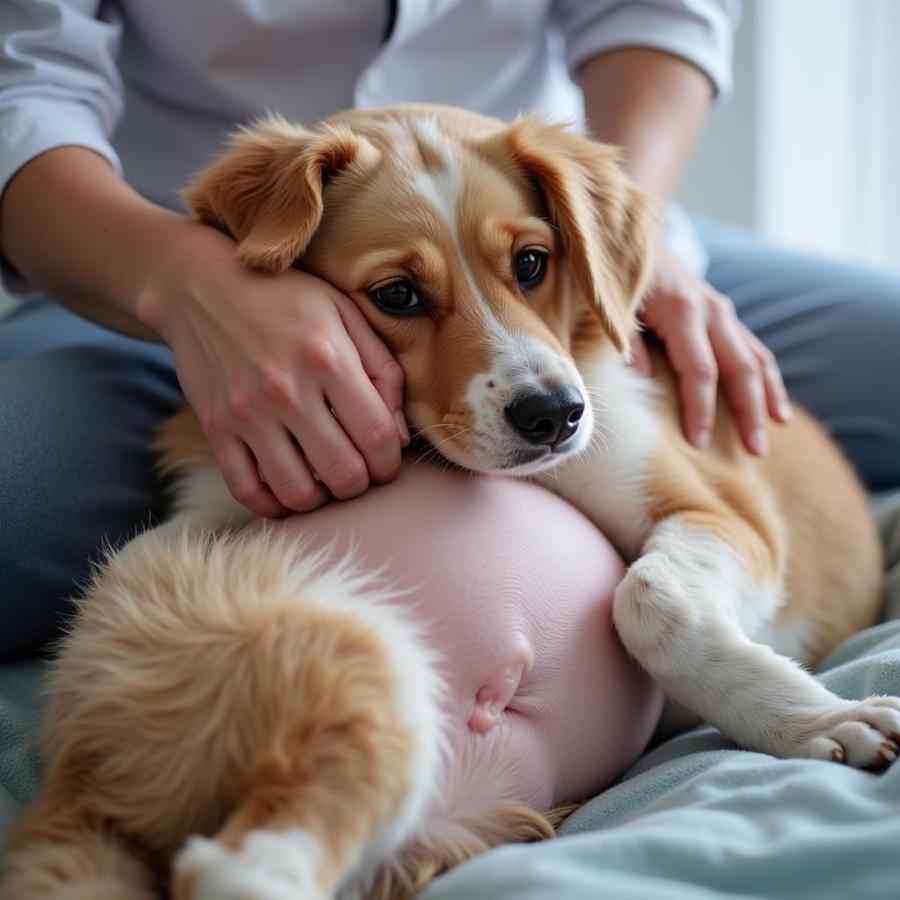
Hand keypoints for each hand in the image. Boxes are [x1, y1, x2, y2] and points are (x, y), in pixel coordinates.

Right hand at [140, 222, 408, 516]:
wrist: (201, 285)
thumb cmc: (287, 300)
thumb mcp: (346, 316)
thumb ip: (383, 372)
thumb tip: (401, 437)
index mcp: (327, 359)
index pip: (376, 437)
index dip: (390, 462)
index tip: (387, 461)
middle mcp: (286, 389)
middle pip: (342, 473)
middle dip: (361, 485)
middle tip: (360, 474)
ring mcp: (246, 412)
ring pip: (297, 493)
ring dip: (320, 500)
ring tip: (325, 483)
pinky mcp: (215, 428)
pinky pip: (246, 490)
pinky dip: (273, 505)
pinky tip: (288, 491)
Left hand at [631, 240, 790, 453]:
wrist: (634, 231)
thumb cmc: (617, 272)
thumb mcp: (612, 304)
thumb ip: (627, 341)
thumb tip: (644, 380)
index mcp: (683, 310)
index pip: (700, 371)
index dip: (700, 409)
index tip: (699, 443)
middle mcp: (711, 310)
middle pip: (739, 369)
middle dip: (747, 413)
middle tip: (753, 452)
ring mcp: (722, 311)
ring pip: (755, 359)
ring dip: (765, 400)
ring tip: (770, 437)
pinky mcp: (725, 315)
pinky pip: (754, 350)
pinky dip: (767, 380)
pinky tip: (776, 409)